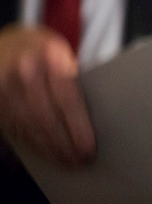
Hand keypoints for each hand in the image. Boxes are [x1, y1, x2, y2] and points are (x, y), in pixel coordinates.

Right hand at [0, 24, 94, 165]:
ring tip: (66, 161)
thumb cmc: (42, 50)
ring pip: (29, 128)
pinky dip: (31, 144)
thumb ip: (72, 78)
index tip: (88, 147)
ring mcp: (5, 87)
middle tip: (80, 160)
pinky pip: (15, 128)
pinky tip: (45, 152)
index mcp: (51, 55)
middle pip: (46, 118)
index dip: (78, 128)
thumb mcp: (62, 53)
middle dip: (64, 145)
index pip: (67, 99)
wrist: (6, 42)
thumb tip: (92, 119)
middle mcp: (25, 71)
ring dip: (49, 149)